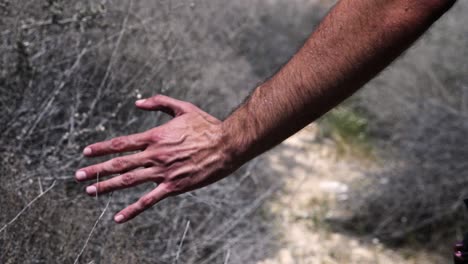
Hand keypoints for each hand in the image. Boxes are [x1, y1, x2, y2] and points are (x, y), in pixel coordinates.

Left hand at [75, 95, 234, 222]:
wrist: (227, 144)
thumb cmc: (206, 125)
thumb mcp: (183, 108)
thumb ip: (158, 103)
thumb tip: (137, 104)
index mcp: (155, 136)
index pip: (121, 144)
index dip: (102, 148)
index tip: (86, 152)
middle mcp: (155, 155)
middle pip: (120, 164)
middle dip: (96, 169)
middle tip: (78, 176)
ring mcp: (164, 172)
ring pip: (129, 181)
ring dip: (107, 186)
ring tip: (90, 191)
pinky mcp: (174, 186)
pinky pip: (149, 200)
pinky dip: (132, 209)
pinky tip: (118, 217)